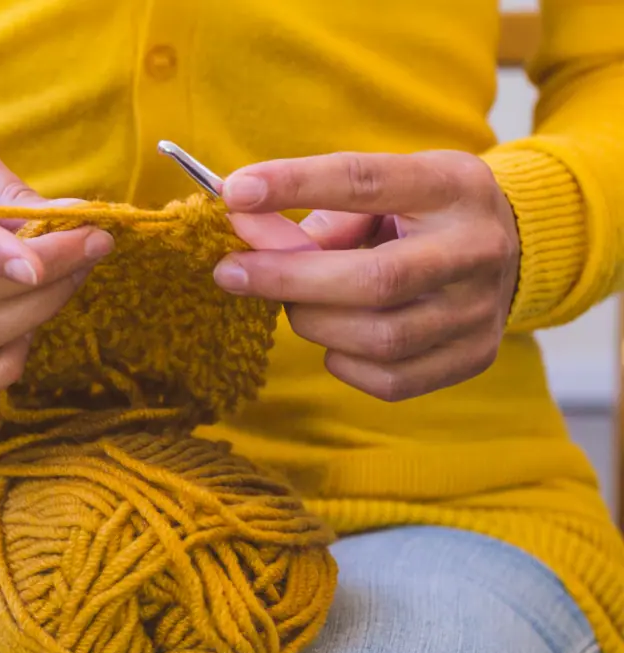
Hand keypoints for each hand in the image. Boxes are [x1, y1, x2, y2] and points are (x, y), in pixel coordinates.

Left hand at [215, 151, 520, 400]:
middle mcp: (476, 248)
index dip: (296, 185)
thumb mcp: (382, 190)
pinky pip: (390, 380)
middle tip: (231, 273)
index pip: (366, 181)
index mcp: (451, 186)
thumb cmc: (419, 214)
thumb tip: (243, 224)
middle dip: (288, 279)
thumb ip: (314, 209)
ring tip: (295, 303)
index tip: (235, 194)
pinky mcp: (475, 356)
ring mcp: (480, 310)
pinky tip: (336, 338)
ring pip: (380, 339)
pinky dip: (344, 362)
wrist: (511, 248)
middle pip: (375, 280)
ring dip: (313, 322)